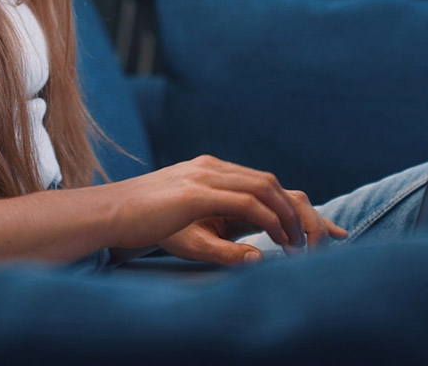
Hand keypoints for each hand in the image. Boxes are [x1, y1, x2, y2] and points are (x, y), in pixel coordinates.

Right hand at [98, 156, 346, 260]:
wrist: (106, 214)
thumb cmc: (142, 224)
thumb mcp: (189, 230)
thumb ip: (222, 238)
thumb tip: (256, 259)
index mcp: (209, 172)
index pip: (261, 182)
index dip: (291, 205)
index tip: (317, 230)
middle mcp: (211, 168)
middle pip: (271, 183)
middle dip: (300, 211)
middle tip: (321, 239)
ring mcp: (205, 177)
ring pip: (265, 188)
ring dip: (289, 217)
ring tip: (302, 245)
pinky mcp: (198, 192)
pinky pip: (248, 202)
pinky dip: (270, 220)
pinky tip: (279, 241)